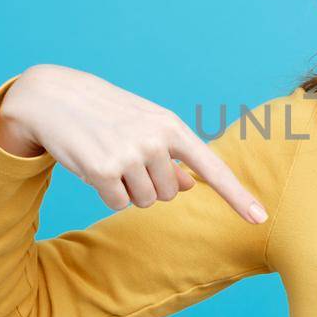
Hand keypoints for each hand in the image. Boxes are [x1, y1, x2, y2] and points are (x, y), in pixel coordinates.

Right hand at [0, 64, 268, 221]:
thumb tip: (188, 185)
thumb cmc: (107, 114)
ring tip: (109, 157)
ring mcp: (131, 155)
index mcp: (172, 128)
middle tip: (125, 156)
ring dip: (127, 189)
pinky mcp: (104, 171)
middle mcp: (156, 141)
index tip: (260, 219)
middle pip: (169, 194)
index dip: (237, 196)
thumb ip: (171, 155)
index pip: (212, 168)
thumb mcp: (145, 127)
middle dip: (148, 183)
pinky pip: (117, 203)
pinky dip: (106, 193)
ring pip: (144, 201)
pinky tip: (93, 165)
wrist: (55, 97)